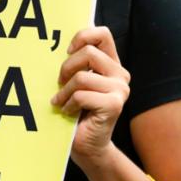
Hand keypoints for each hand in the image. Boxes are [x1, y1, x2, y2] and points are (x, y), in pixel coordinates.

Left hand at [52, 26, 129, 167]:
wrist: (88, 147)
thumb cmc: (78, 112)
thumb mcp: (76, 82)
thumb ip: (77, 63)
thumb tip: (63, 43)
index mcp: (112, 64)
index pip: (102, 34)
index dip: (82, 37)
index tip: (67, 52)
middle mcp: (120, 74)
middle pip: (89, 54)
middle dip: (66, 68)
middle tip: (60, 83)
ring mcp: (120, 90)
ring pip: (82, 77)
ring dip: (64, 91)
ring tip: (61, 102)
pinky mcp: (114, 105)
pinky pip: (81, 95)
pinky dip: (69, 104)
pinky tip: (68, 112)